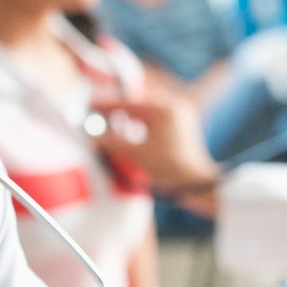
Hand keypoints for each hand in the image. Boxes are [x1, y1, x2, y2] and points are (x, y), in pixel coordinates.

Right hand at [89, 92, 215, 191]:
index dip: (106, 105)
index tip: (89, 104)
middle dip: (116, 108)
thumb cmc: (171, 168)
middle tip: (96, 112)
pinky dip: (140, 123)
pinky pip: (155, 118)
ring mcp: (179, 116)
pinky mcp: (180, 126)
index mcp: (165, 109)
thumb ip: (112, 142)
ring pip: (146, 110)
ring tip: (109, 122)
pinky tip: (128, 131)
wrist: (197, 184)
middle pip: (137, 103)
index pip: (128, 102)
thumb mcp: (136, 154)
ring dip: (127, 116)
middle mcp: (174, 107)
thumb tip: (93, 137)